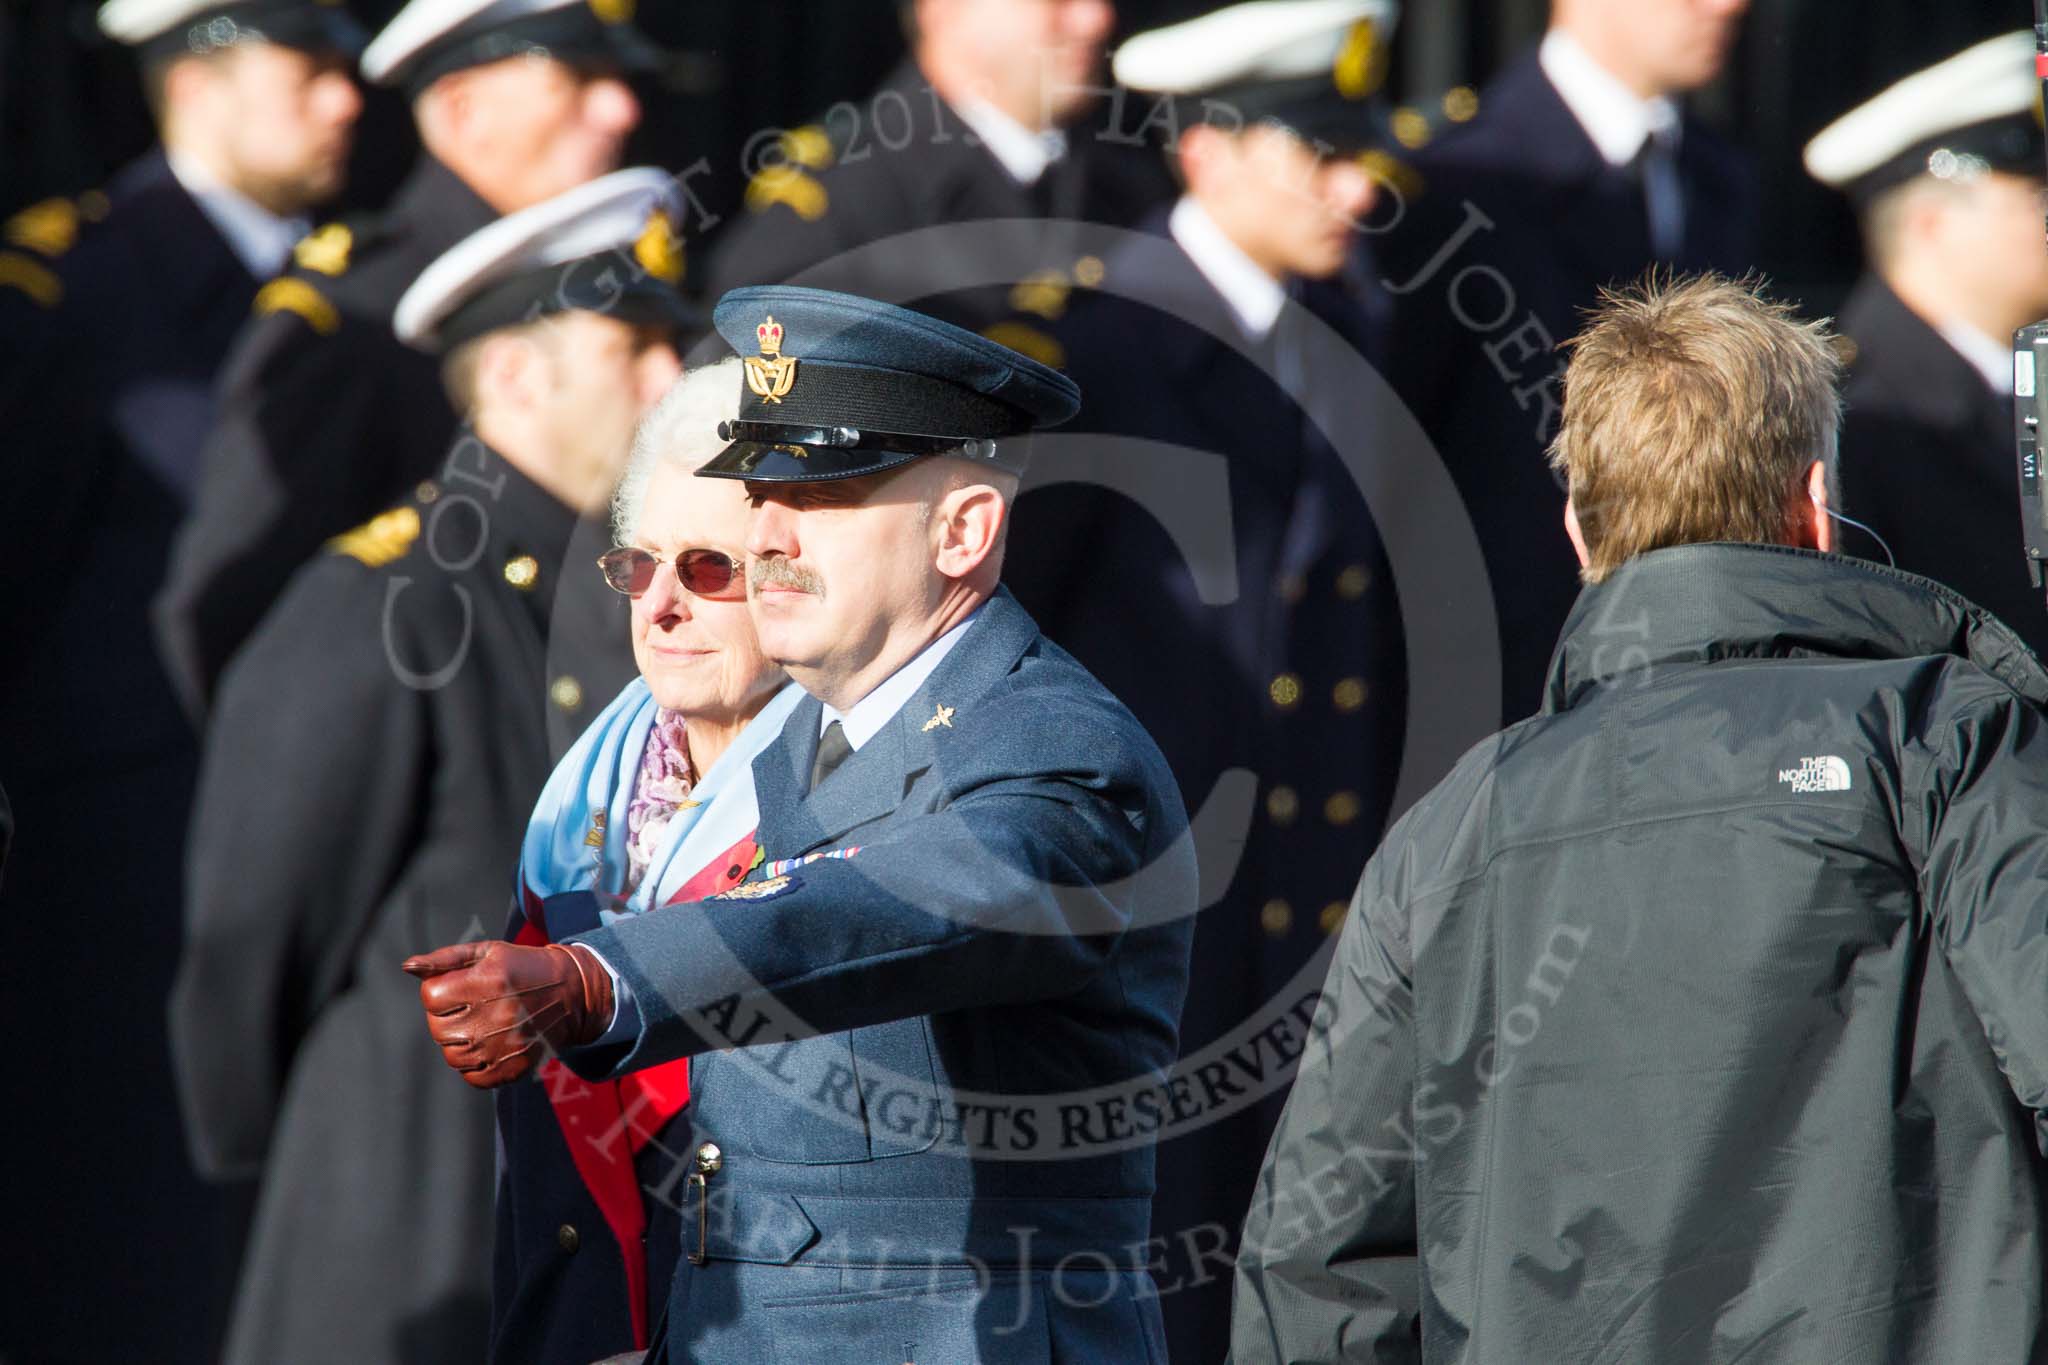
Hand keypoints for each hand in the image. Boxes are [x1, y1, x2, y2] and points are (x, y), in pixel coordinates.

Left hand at [402, 940, 614, 1088]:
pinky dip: (472, 1065)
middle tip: (470, 1007)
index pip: (431, 997)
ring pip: (451, 1055)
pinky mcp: (513, 1067)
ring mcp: (506, 1045)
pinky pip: (472, 1077)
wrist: (571, 993)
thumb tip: (408, 967)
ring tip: (479, 1026)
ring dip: (457, 1042)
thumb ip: (445, 959)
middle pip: (437, 1028)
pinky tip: (487, 1046)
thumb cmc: (522, 968)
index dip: (439, 990)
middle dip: (446, 1017)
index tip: (458, 987)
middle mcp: (498, 1015)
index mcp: (489, 981)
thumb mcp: (487, 952)